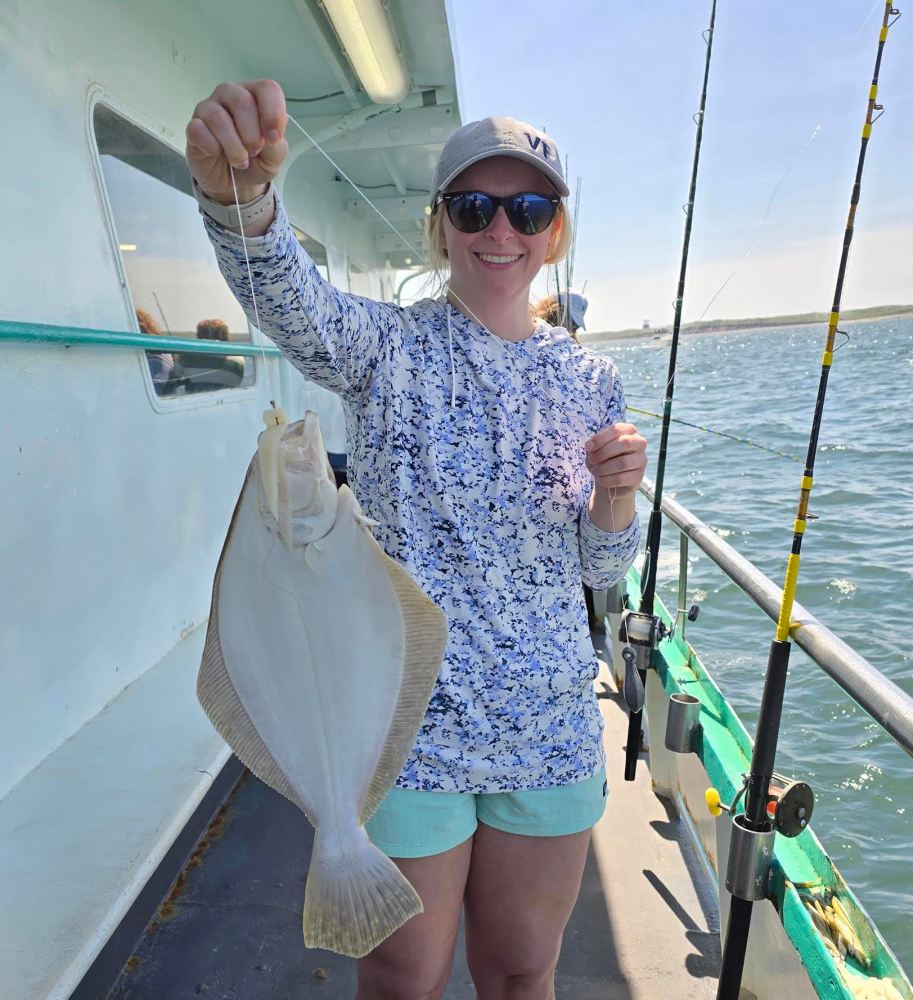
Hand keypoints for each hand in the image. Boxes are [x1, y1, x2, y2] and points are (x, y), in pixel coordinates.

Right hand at [185, 80, 288, 203]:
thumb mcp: (273, 159)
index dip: (273, 114)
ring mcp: (209, 108)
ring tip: (240, 161)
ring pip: (218, 117)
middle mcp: (230, 95)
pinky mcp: (193, 126)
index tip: (273, 140)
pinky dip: (212, 147)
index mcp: (255, 97)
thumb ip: (277, 147)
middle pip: (241, 100)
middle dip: (252, 134)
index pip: (267, 89)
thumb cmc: (254, 162)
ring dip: (234, 147)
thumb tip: (269, 138)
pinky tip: (217, 154)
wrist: (233, 183)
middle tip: (254, 152)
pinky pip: (199, 130)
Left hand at [585, 422, 646, 498]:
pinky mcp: (638, 476)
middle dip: (604, 452)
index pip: (617, 430)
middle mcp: (639, 443)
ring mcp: (641, 460)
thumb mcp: (595, 449)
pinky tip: (600, 479)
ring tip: (595, 471)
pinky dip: (606, 479)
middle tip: (591, 460)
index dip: (600, 438)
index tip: (588, 447)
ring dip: (604, 468)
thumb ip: (593, 445)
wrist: (610, 478)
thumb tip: (590, 446)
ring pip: (623, 463)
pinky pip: (621, 478)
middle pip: (625, 443)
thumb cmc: (603, 459)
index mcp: (628, 430)